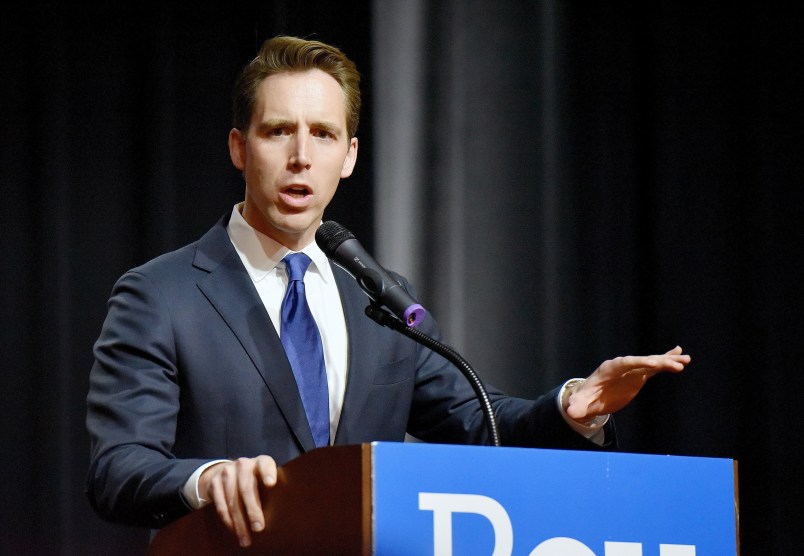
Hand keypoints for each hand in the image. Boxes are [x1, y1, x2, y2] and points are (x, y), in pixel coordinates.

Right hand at [198, 455, 277, 547]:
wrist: (228, 473)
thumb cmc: (255, 481)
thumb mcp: (264, 479)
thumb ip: (271, 490)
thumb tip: (283, 511)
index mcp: (260, 462)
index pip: (265, 464)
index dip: (268, 473)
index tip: (271, 484)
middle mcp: (243, 464)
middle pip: (247, 487)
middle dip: (253, 510)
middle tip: (258, 528)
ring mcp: (227, 472)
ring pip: (233, 499)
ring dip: (239, 521)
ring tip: (246, 537)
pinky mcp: (214, 482)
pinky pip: (221, 505)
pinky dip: (228, 520)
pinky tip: (234, 530)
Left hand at [565, 346, 690, 421]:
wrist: (587, 397)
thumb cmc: (583, 400)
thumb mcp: (579, 404)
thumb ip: (576, 406)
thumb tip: (571, 411)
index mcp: (608, 369)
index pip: (625, 363)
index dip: (639, 362)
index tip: (654, 363)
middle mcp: (622, 366)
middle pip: (642, 360)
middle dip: (658, 361)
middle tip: (677, 363)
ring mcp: (631, 369)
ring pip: (651, 362)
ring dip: (668, 360)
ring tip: (685, 359)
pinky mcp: (638, 375)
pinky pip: (654, 366)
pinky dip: (666, 361)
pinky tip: (680, 355)